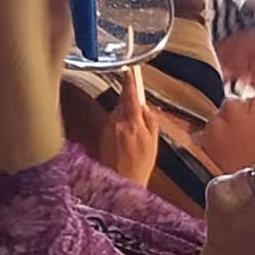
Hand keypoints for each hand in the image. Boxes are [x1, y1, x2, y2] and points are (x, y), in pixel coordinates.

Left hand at [96, 69, 159, 185]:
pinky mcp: (101, 134)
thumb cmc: (140, 165)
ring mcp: (107, 128)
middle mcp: (116, 123)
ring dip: (124, 118)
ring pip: (117, 113)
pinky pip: (111, 123)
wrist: (123, 182)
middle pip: (123, 103)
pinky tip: (123, 142)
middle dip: (130, 106)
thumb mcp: (153, 142)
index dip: (130, 82)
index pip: (130, 96)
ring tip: (132, 138)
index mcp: (132, 124)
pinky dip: (118, 127)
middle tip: (139, 121)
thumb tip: (145, 107)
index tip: (130, 72)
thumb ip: (150, 120)